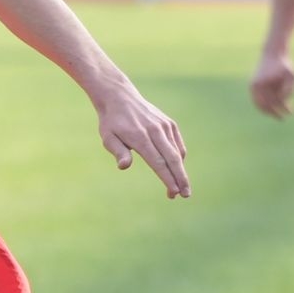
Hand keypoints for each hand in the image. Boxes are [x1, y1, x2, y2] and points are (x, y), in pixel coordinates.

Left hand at [97, 83, 190, 198]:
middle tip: (185, 195)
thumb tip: (124, 166)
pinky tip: (177, 169)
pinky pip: (177, 144)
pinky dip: (179, 157)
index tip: (173, 191)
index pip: (157, 162)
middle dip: (180, 178)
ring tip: (181, 188)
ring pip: (177, 152)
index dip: (167, 178)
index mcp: (140, 137)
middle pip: (172, 158)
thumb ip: (118, 152)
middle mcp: (155, 131)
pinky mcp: (169, 123)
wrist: (120, 97)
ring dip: (180, 171)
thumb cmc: (112, 122)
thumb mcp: (108, 137)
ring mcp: (164, 126)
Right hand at [250, 50, 293, 118]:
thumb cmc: (283, 64)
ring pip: (259, 104)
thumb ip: (289, 88)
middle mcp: (254, 87)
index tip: (290, 112)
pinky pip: (257, 99)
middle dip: (273, 112)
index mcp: (262, 84)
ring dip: (268, 110)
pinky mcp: (253, 85)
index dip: (281, 108)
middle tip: (282, 118)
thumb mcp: (291, 75)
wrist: (272, 53)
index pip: (272, 102)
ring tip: (278, 114)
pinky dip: (264, 104)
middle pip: (264, 105)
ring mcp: (252, 86)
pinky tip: (272, 107)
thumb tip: (284, 101)